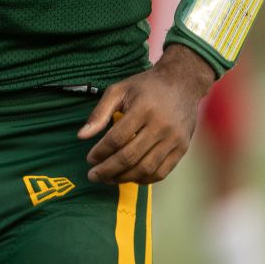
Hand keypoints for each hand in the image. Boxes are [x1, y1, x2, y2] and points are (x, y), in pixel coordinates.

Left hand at [76, 44, 215, 183]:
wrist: (182, 83)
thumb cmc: (145, 86)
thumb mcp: (118, 90)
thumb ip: (99, 113)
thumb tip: (82, 136)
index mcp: (143, 109)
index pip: (117, 138)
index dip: (100, 152)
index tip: (89, 159)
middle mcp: (161, 126)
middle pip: (130, 156)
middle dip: (108, 170)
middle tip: (93, 176)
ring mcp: (174, 139)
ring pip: (146, 168)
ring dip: (125, 178)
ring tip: (109, 179)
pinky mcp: (182, 148)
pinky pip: (162, 172)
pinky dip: (144, 180)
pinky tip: (130, 177)